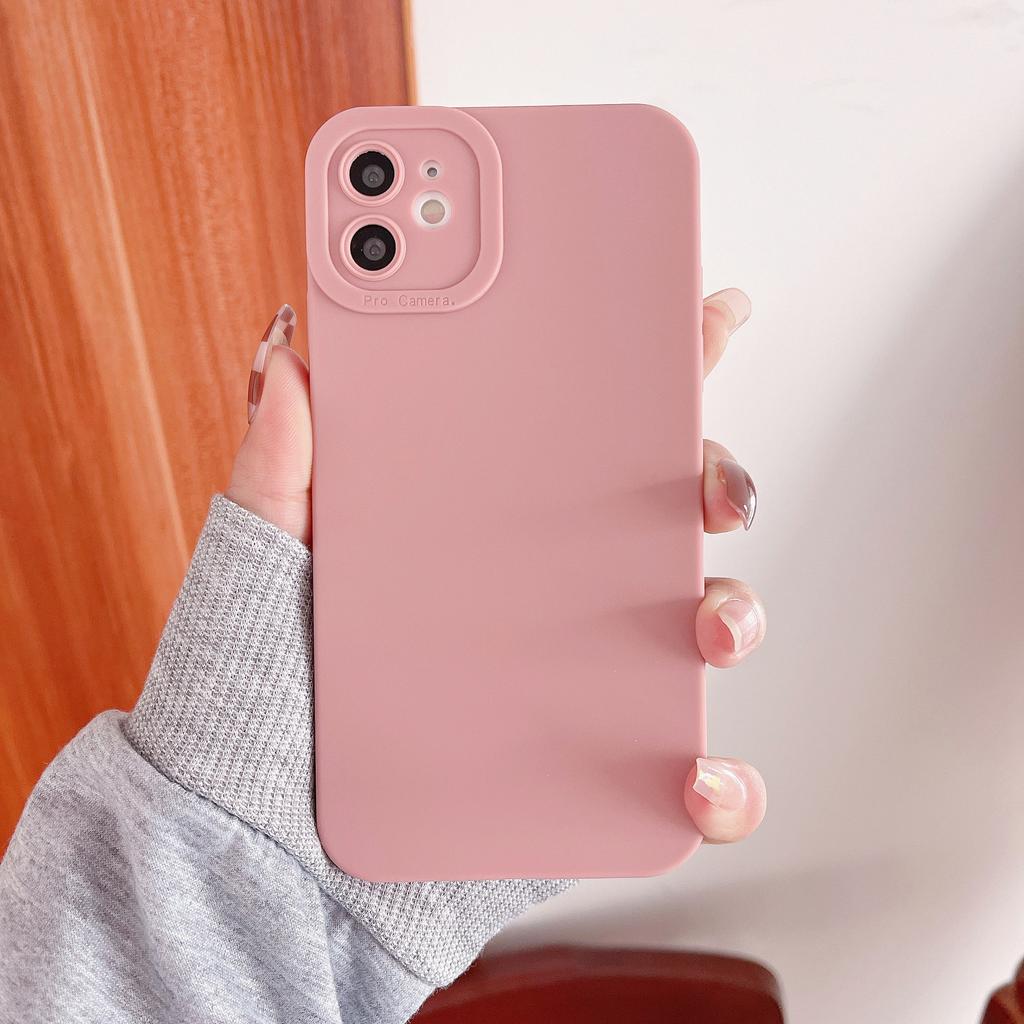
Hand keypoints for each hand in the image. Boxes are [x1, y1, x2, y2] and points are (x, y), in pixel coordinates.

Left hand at [227, 291, 766, 845]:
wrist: (269, 838)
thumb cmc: (273, 691)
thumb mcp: (266, 563)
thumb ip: (281, 466)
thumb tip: (289, 360)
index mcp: (494, 521)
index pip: (588, 432)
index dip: (655, 369)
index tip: (706, 315)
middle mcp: (554, 592)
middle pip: (668, 517)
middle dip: (717, 482)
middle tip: (710, 487)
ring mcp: (584, 680)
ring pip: (698, 629)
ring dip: (735, 615)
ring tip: (707, 628)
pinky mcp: (595, 775)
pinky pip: (684, 779)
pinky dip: (721, 784)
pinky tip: (695, 778)